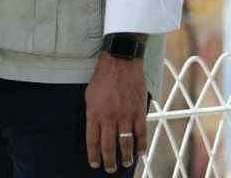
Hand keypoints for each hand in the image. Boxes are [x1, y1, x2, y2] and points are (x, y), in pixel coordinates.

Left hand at [85, 50, 148, 172]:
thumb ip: (92, 114)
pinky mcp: (139, 112)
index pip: (92, 140)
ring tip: (124, 164)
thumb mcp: (89, 96)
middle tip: (109, 169)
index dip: (93, 155)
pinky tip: (140, 152)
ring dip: (125, 157)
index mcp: (94, 113)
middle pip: (109, 146)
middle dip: (109, 161)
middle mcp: (109, 117)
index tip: (94, 164)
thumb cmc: (102, 78)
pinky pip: (141, 133)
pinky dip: (141, 145)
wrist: (120, 63)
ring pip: (126, 143)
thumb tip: (95, 130)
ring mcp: (125, 115)